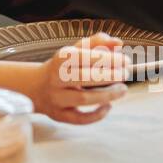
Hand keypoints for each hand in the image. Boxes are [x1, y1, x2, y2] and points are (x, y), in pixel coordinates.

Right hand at [0, 32, 129, 124]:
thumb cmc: (62, 67)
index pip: (85, 56)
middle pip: (84, 78)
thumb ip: (97, 43)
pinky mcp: (59, 115)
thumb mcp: (75, 50)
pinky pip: (79, 119)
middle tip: (125, 74)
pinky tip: (108, 106)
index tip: (125, 59)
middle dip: (109, 76)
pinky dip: (96, 115)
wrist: (36, 86)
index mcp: (60, 59)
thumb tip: (117, 43)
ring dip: (107, 95)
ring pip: (83, 99)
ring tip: (122, 89)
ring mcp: (57, 98)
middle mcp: (56, 78)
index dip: (108, 58)